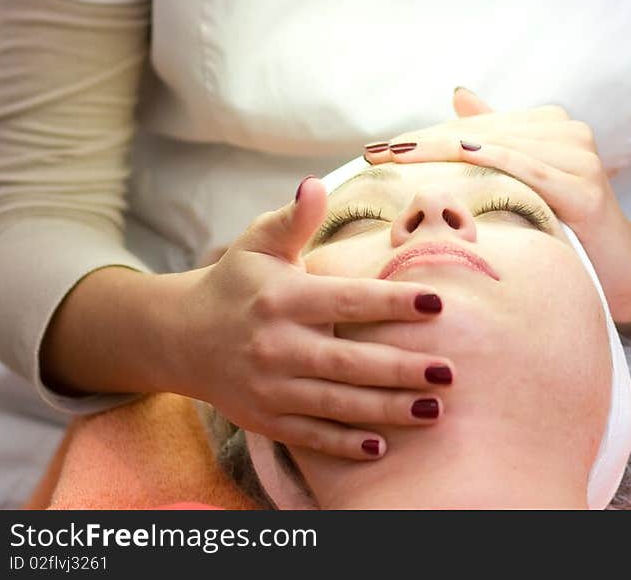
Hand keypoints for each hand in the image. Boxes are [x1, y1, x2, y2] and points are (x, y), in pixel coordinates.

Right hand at [171, 177, 453, 459]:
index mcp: (282, 299)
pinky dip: (345, 444)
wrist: (181, 336)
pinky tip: (382, 445)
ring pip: (337, 404)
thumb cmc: (236, 281)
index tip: (438, 303)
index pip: (348, 300)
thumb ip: (293, 219)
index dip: (393, 302)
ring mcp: (270, 388)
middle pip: (349, 362)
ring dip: (387, 410)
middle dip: (401, 369)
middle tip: (449, 371)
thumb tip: (314, 184)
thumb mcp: (259, 243)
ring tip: (434, 409)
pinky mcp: (265, 419)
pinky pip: (311, 436)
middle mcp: (276, 346)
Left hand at [364, 88, 630, 320]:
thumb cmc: (568, 229)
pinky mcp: (585, 186)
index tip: (379, 148)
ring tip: (397, 158)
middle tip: (376, 154)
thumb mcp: (527, 181)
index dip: (425, 136)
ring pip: (497, 145)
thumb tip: (459, 92)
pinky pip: (528, 168)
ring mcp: (578, 155)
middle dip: (423, 144)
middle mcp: (566, 131)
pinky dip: (492, 158)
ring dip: (443, 149)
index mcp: (549, 125)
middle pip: (479, 133)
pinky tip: (458, 154)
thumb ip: (496, 136)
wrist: (626, 272)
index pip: (472, 126)